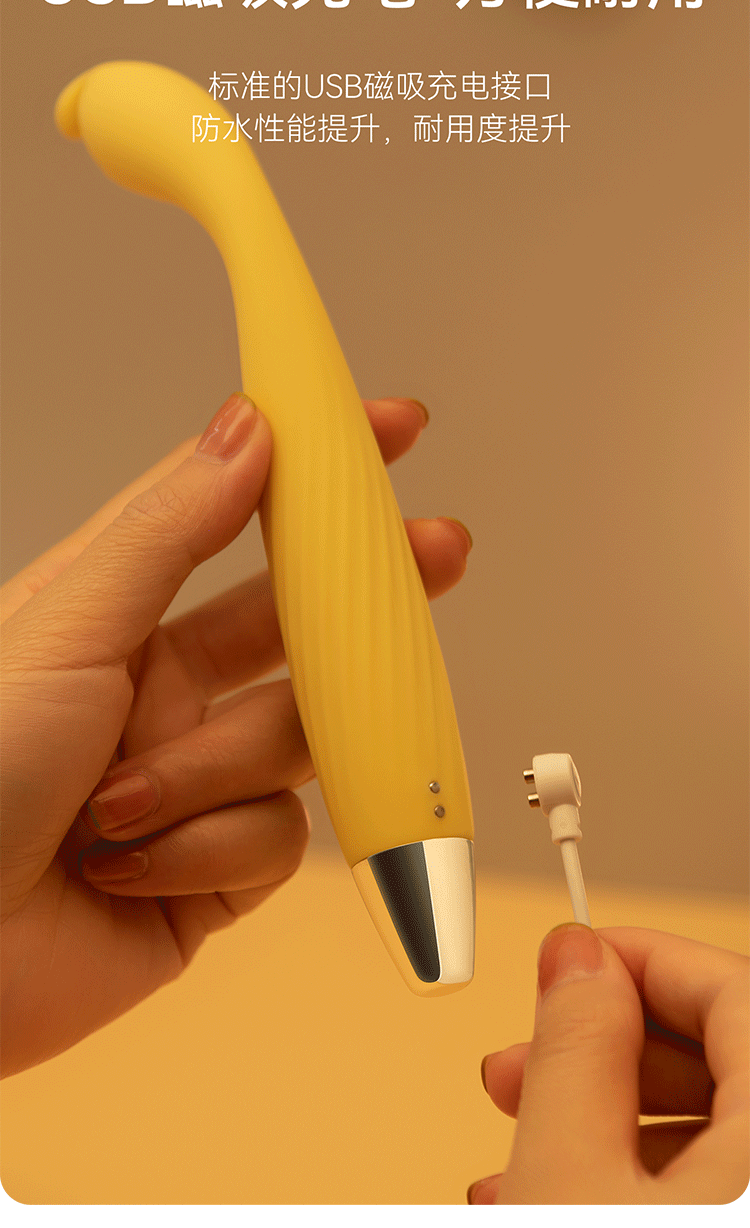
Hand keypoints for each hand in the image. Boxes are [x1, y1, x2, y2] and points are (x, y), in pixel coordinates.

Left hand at [1, 392, 471, 1077]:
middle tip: (435, 554)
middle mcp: (155, 688)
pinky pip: (276, 839)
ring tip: (122, 801)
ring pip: (290, 740)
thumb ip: (168, 532)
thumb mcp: (63, 631)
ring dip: (214, 771)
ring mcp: (190, 779)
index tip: (385, 428)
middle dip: (354, 601)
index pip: (226, 513)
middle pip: (291, 624)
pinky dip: (208, 852)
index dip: (305, 468)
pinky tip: (131, 871)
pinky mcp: (212, 873)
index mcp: (110, 614)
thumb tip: (248, 430)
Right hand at [469, 924, 748, 1203]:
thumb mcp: (569, 1181)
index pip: (736, 988)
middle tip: (531, 1058)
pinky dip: (649, 1176)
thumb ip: (577, 1050)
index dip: (643, 959)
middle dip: (613, 1047)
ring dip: (616, 1117)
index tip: (573, 961)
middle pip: (727, 1054)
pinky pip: (719, 1188)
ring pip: (720, 1128)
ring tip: (525, 1139)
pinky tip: (570, 1192)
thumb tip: (578, 960)